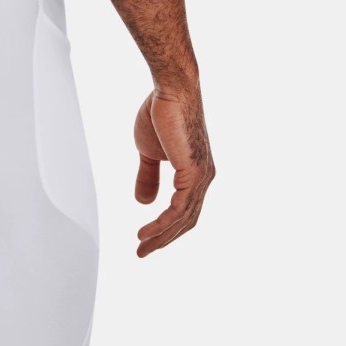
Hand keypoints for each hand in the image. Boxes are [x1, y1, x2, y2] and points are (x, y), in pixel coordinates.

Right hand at [133, 85, 214, 256]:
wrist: (170, 92)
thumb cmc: (161, 114)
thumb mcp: (148, 153)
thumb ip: (148, 177)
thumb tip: (144, 203)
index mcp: (195, 174)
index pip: (183, 211)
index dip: (165, 228)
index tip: (143, 240)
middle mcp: (204, 178)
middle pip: (186, 220)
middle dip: (163, 240)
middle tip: (141, 253)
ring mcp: (201, 176)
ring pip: (183, 218)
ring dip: (161, 236)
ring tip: (141, 247)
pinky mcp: (194, 172)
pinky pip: (179, 208)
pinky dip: (163, 223)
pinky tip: (148, 232)